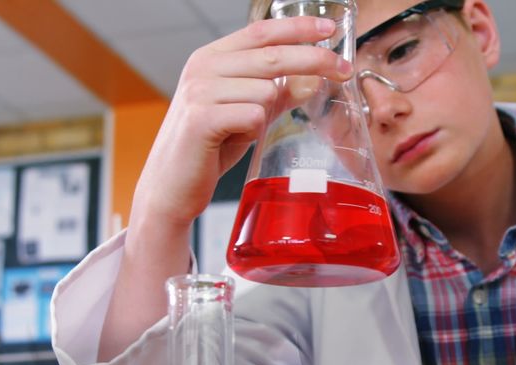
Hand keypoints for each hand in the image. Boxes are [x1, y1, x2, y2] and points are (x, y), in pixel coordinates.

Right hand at [132, 16, 354, 229]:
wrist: (171, 186)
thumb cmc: (206, 148)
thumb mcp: (245, 114)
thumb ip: (274, 94)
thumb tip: (312, 79)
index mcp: (211, 58)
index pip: (261, 31)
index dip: (298, 27)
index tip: (330, 30)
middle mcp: (202, 67)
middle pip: (272, 54)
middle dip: (314, 60)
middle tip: (344, 70)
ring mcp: (200, 91)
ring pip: (266, 90)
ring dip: (264, 114)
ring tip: (240, 132)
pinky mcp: (202, 119)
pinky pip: (253, 115)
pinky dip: (252, 130)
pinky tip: (231, 141)